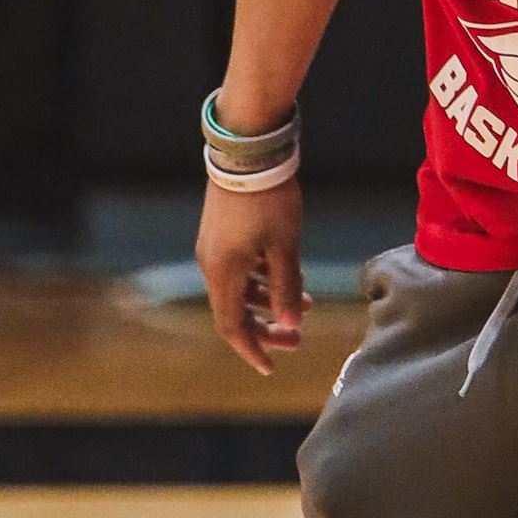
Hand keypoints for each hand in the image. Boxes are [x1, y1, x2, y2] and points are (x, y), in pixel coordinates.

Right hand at [197, 178, 307, 376]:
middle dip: (266, 328)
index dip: (252, 349)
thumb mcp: (285, 245)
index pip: (232, 327)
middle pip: (235, 311)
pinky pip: (239, 269)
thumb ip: (286, 287)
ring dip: (268, 302)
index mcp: (223, 274)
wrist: (248, 151)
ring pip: (239, 290)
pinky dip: (262, 280)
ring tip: (305, 304)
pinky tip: (289, 276)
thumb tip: (291, 324)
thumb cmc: (269, 199)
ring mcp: (214, 248)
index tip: (272, 366)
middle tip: (298, 339)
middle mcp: (212, 265)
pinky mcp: (221, 232)